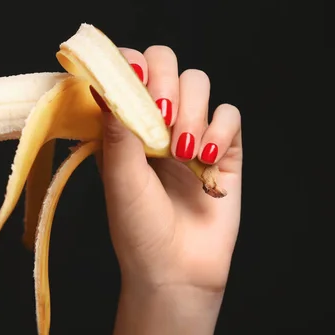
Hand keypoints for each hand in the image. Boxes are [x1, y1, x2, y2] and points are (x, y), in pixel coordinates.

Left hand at [100, 45, 241, 295]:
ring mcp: (193, 133)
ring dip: (192, 112)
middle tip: (161, 115)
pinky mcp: (225, 149)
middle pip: (167, 64)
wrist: (176, 270)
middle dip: (165, 82)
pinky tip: (207, 159)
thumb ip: (116, 128)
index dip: (130, 64)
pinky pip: (230, 115)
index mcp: (124, 126)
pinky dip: (220, 131)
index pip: (129, 70)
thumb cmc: (138, 229)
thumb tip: (104, 79)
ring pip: (199, 83)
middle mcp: (157, 123)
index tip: (133, 79)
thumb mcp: (119, 177)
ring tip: (181, 153)